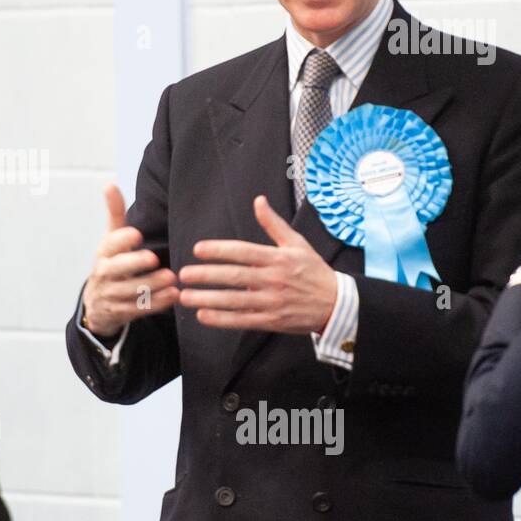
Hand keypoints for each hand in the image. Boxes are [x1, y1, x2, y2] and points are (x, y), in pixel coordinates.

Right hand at [80, 185, 179, 337]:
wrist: (97, 304)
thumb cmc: (111, 264)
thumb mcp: (110, 240)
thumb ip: (114, 214)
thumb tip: (109, 184)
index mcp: (104, 253)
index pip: (109, 244)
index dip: (121, 240)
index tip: (136, 234)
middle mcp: (103, 273)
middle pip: (115, 269)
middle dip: (134, 264)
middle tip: (154, 258)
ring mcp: (109, 295)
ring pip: (128, 292)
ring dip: (150, 286)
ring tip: (172, 279)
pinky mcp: (119, 313)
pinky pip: (137, 310)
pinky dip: (155, 304)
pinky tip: (173, 296)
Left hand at [178, 195, 337, 334]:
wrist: (337, 304)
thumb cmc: (314, 271)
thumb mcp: (297, 243)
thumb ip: (274, 224)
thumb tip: (258, 200)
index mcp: (277, 258)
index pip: (243, 251)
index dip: (219, 250)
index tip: (198, 249)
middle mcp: (273, 279)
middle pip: (235, 276)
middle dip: (207, 275)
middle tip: (183, 274)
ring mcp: (272, 301)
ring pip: (235, 300)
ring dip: (208, 299)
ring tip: (185, 296)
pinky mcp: (272, 320)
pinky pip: (243, 320)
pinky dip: (222, 319)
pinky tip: (203, 316)